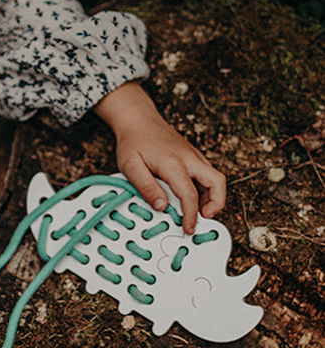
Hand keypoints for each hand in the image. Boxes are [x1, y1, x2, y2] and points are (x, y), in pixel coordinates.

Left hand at [93, 82, 225, 233]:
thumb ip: (146, 187)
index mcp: (173, 163)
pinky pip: (206, 173)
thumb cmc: (133, 142)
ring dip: (212, 196)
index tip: (187, 228)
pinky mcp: (193, 156)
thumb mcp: (130, 167)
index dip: (190, 215)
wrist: (138, 120)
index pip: (189, 194)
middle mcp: (189, 158)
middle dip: (217, 204)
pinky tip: (190, 196)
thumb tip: (161, 206)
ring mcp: (194, 156)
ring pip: (215, 178)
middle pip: (217, 182)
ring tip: (197, 210)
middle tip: (204, 218)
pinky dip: (205, 188)